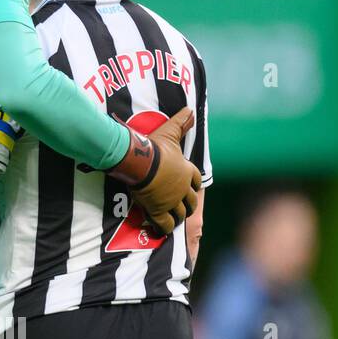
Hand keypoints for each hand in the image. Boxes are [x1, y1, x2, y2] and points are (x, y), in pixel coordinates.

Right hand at [109, 107, 199, 235]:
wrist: (141, 161)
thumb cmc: (155, 146)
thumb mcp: (170, 132)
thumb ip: (181, 122)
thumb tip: (190, 109)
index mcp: (187, 171)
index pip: (196, 180)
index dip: (193, 185)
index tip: (190, 188)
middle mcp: (182, 189)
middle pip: (191, 202)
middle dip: (188, 205)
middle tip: (182, 208)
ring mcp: (171, 201)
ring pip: (180, 215)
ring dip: (178, 218)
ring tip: (173, 220)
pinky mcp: (158, 210)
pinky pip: (165, 225)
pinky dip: (163, 228)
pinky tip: (159, 229)